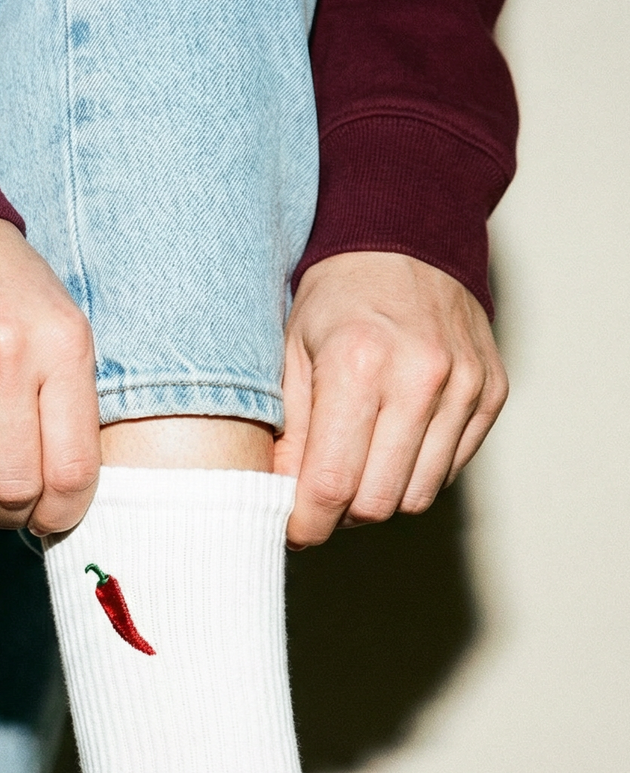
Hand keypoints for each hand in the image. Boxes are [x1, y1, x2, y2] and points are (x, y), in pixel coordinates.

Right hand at [0, 216, 99, 534]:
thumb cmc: (3, 289)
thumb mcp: (61, 327)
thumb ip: (73, 404)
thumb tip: (71, 494)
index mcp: (61, 347)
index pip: (72, 470)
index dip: (63, 514)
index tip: (54, 517)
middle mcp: (4, 357)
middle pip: (16, 488)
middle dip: (15, 512)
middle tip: (12, 502)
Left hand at [276, 251, 507, 547]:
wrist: (407, 243)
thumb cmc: (336, 303)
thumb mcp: (289, 356)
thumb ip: (285, 434)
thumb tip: (280, 500)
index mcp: (358, 364)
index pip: (332, 485)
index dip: (306, 524)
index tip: (292, 529)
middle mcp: (421, 377)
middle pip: (378, 502)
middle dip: (341, 515)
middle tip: (320, 498)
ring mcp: (466, 386)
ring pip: (417, 496)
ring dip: (380, 497)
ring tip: (356, 468)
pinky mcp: (492, 393)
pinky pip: (449, 471)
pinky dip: (415, 473)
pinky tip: (392, 444)